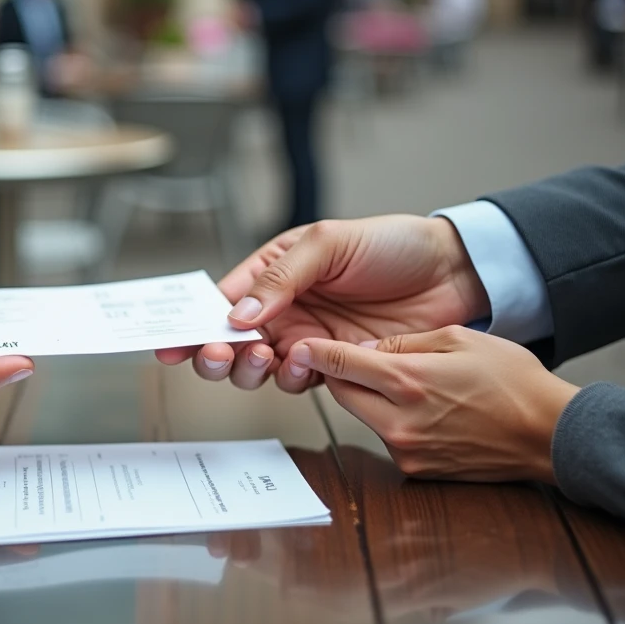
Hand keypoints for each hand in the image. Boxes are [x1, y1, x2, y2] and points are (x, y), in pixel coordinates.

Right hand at [156, 216, 488, 391]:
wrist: (453, 274)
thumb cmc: (392, 245)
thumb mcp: (329, 242)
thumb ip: (282, 277)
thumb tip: (238, 313)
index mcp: (272, 270)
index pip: (218, 300)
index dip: (191, 322)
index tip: (171, 343)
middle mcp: (282, 308)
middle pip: (227, 341)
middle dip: (213, 353)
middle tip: (218, 355)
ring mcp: (306, 338)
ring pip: (256, 368)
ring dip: (249, 369)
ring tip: (264, 358)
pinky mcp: (334, 364)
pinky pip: (298, 380)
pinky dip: (293, 377)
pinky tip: (306, 361)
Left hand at [295, 326, 578, 482]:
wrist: (551, 434)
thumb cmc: (514, 382)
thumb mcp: (459, 338)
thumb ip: (403, 343)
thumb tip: (362, 349)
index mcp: (408, 382)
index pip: (339, 365)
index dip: (314, 353)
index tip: (299, 345)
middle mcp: (400, 421)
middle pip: (342, 394)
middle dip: (343, 375)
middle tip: (355, 358)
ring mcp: (408, 450)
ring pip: (364, 416)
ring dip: (370, 399)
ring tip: (406, 383)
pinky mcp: (418, 470)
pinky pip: (388, 437)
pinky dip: (392, 420)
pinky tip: (423, 409)